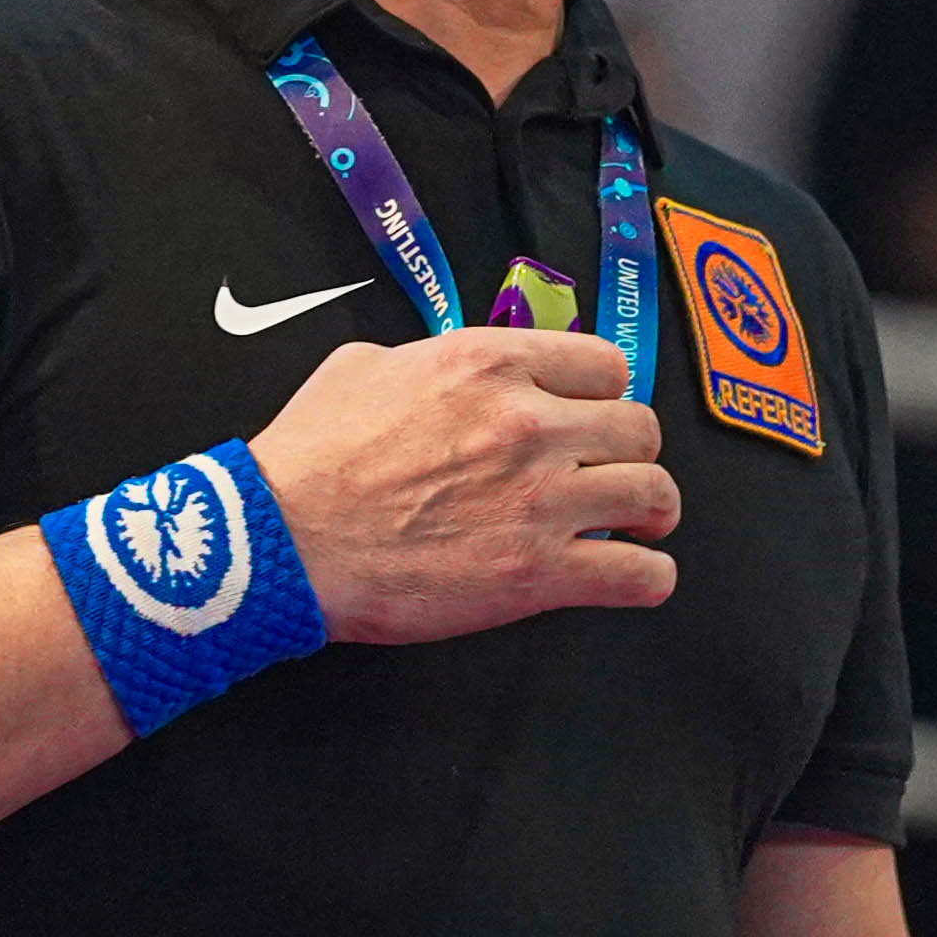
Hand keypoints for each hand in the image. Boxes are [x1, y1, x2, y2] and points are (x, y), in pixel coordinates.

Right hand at [245, 327, 678, 644]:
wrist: (280, 540)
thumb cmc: (308, 459)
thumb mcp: (363, 367)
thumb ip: (426, 359)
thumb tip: (445, 370)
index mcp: (491, 364)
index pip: (606, 364)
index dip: (604, 394)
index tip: (594, 415)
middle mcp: (529, 422)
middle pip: (640, 427)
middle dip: (631, 451)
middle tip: (613, 472)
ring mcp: (542, 499)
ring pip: (655, 494)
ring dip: (651, 512)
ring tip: (639, 525)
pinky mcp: (540, 572)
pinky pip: (640, 574)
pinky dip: (646, 577)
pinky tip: (634, 576)